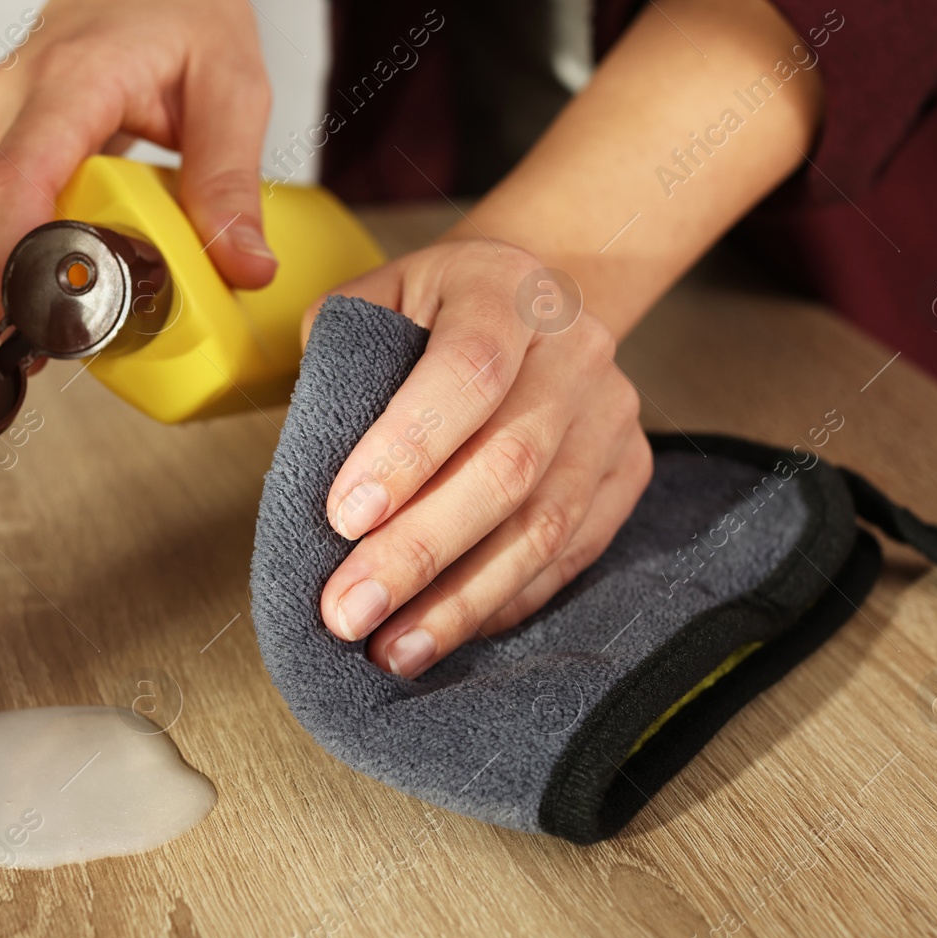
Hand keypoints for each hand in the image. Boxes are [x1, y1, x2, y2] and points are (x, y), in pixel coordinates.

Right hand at [0, 0, 276, 326]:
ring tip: (121, 249)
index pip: (19, 184)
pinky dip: (59, 232)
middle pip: (10, 216)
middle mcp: (14, 99)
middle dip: (52, 281)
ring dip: (62, 254)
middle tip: (108, 319)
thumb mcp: (232, 90)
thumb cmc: (181, 12)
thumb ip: (232, 182)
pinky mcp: (0, 138)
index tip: (28, 324)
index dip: (14, 264)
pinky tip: (99, 224)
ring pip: (12, 217)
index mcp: (69, 82)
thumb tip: (244, 266)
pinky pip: (19, 206)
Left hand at [314, 241, 652, 677]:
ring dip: (461, 599)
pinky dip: (504, 600)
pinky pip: (571, 553)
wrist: (531, 301)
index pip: (468, 371)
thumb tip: (309, 466)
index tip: (344, 518)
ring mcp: (611, 412)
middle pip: (508, 463)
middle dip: (419, 550)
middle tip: (349, 611)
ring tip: (393, 648)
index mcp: (505, 289)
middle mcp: (575, 347)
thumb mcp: (377, 300)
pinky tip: (447, 630)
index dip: (407, 449)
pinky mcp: (628, 469)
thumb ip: (339, 359)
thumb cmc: (435, 312)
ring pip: (545, 524)